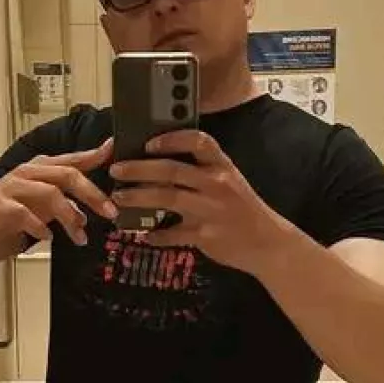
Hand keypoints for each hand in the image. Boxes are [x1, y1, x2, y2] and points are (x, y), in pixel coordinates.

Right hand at [0, 140, 116, 247]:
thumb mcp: (35, 211)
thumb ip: (58, 208)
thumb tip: (85, 215)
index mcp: (37, 173)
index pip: (70, 160)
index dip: (93, 154)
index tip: (113, 148)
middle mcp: (26, 175)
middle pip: (66, 174)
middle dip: (92, 193)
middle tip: (110, 212)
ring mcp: (11, 189)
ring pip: (49, 192)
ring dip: (69, 215)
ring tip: (79, 236)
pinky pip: (23, 212)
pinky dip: (39, 225)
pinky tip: (46, 237)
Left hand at [110, 130, 282, 268]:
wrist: (267, 243)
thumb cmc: (243, 209)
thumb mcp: (230, 182)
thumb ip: (203, 172)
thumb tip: (163, 162)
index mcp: (222, 167)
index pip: (198, 142)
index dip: (172, 139)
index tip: (149, 143)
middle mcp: (216, 185)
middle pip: (172, 170)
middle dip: (139, 169)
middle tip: (116, 169)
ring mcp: (210, 210)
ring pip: (167, 198)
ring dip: (138, 197)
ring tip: (119, 197)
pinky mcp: (205, 235)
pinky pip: (173, 234)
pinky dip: (156, 234)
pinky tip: (144, 235)